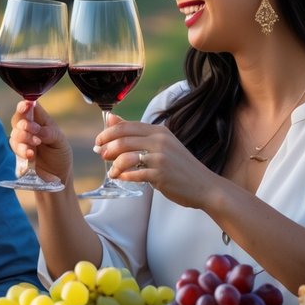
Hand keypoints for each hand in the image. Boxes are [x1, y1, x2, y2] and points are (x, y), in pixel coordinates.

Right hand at [9, 100, 72, 185]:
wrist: (56, 176)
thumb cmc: (60, 155)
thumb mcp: (60, 142)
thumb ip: (49, 133)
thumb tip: (37, 129)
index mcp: (42, 120)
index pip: (31, 106)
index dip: (26, 105)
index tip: (26, 105)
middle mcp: (30, 128)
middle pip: (18, 118)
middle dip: (24, 124)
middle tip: (35, 132)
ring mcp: (23, 140)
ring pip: (15, 133)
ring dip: (24, 139)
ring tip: (35, 147)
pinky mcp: (19, 152)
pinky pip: (15, 148)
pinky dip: (22, 150)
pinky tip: (31, 155)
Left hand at [96, 114, 215, 208]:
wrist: (204, 186)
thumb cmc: (179, 165)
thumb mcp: (161, 144)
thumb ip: (136, 133)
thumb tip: (111, 118)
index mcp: (159, 131)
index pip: (126, 126)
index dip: (107, 133)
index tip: (99, 141)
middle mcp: (159, 141)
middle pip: (122, 140)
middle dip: (106, 148)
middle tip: (101, 155)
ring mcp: (160, 158)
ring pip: (125, 157)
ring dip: (114, 166)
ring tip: (112, 172)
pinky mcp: (160, 175)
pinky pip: (134, 174)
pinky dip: (124, 177)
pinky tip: (122, 178)